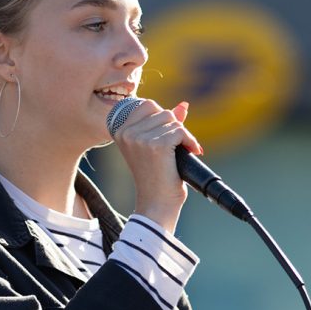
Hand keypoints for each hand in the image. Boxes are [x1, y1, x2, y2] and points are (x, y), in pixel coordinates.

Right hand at [113, 99, 202, 233]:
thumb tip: (184, 105)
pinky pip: (181, 131)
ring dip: (182, 136)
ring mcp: (140, 139)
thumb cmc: (156, 178)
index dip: (163, 119)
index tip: (165, 139)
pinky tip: (189, 153)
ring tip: (179, 153)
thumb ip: (165, 124)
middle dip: (174, 128)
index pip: (147, 105)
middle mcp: (127, 133)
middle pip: (163, 112)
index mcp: (120, 131)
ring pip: (173, 120)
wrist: (156, 204)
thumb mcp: (155, 146)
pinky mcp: (157, 146)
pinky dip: (190, 142)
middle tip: (174, 148)